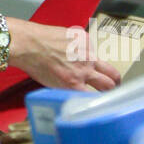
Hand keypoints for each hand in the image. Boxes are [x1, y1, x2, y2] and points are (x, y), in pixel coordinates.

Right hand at [0, 16, 121, 91]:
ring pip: (106, 87)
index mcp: (87, 42)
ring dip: (107, 94)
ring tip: (105, 102)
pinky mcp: (72, 84)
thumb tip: (77, 56)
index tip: (105, 76)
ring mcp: (82, 72)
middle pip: (112, 75)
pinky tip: (91, 108)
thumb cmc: (38, 39)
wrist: (28, 44)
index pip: (101, 59)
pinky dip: (89, 101)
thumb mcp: (64, 35)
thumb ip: (75, 46)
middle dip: (114, 84)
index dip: (103, 70)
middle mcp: (89, 57)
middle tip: (113, 91)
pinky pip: (87, 97)